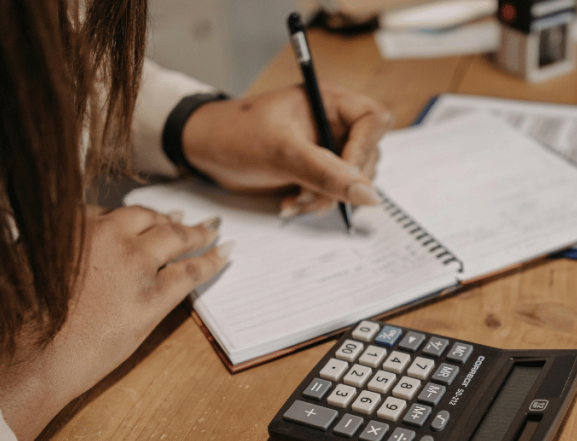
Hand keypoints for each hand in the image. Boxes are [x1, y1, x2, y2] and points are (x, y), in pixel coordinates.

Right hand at [0, 206, 228, 440]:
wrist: (26, 355)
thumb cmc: (13, 319)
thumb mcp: (21, 264)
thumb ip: (52, 248)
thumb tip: (69, 249)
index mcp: (70, 222)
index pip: (108, 213)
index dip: (127, 220)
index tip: (137, 220)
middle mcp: (106, 234)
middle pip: (146, 218)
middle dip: (165, 218)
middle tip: (181, 219)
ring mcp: (133, 263)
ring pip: (175, 237)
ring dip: (196, 233)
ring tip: (211, 231)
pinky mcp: (153, 296)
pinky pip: (191, 271)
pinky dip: (212, 260)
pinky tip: (225, 253)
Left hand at [180, 81, 393, 215]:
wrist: (202, 151)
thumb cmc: (233, 134)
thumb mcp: (281, 153)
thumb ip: (327, 174)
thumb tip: (369, 195)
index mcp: (328, 100)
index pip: (373, 120)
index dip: (364, 150)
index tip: (345, 176)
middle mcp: (332, 122)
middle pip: (366, 156)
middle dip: (340, 183)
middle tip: (309, 194)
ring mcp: (325, 147)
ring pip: (352, 181)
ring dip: (325, 198)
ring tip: (294, 201)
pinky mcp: (316, 170)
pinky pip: (333, 192)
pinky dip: (315, 203)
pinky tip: (290, 203)